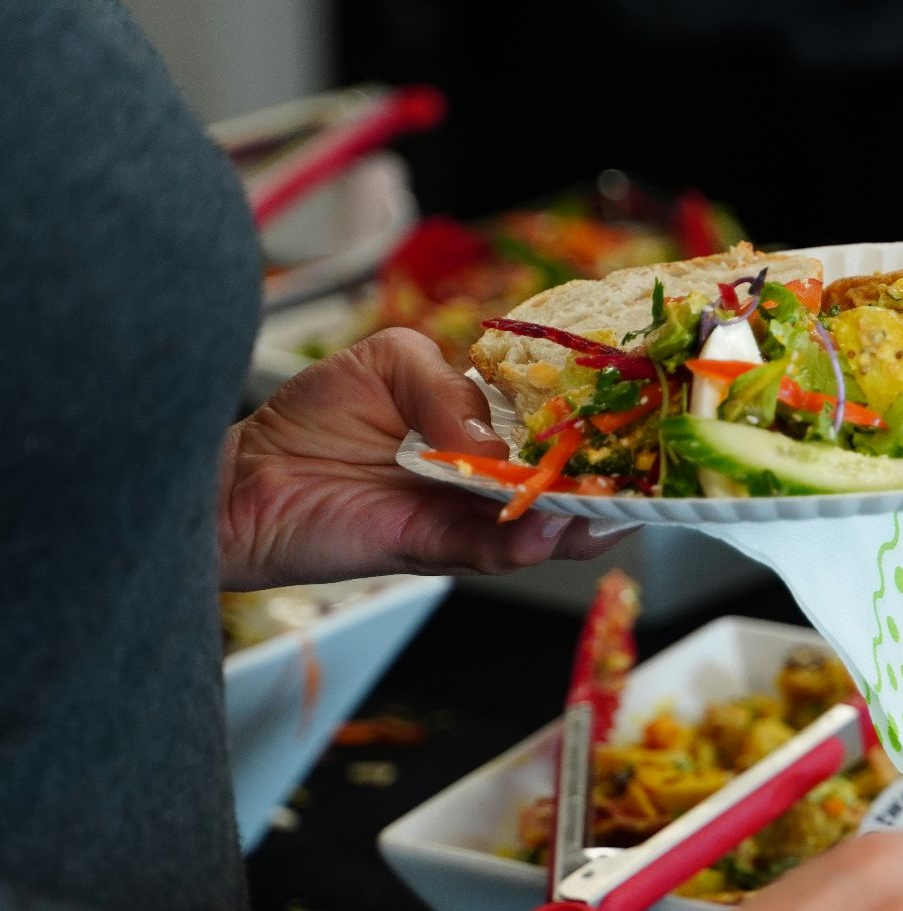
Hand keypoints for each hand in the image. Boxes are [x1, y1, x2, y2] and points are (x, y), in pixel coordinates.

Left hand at [219, 328, 619, 588]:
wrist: (245, 479)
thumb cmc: (315, 418)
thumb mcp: (390, 361)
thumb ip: (446, 386)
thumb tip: (488, 440)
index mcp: (485, 427)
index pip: (555, 425)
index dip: (597, 424)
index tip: (638, 417)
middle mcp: (486, 478)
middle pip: (565, 483)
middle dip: (611, 482)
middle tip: (649, 474)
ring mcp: (465, 516)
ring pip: (541, 525)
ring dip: (581, 521)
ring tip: (611, 509)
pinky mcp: (432, 548)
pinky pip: (490, 549)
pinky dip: (522, 541)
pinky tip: (547, 526)